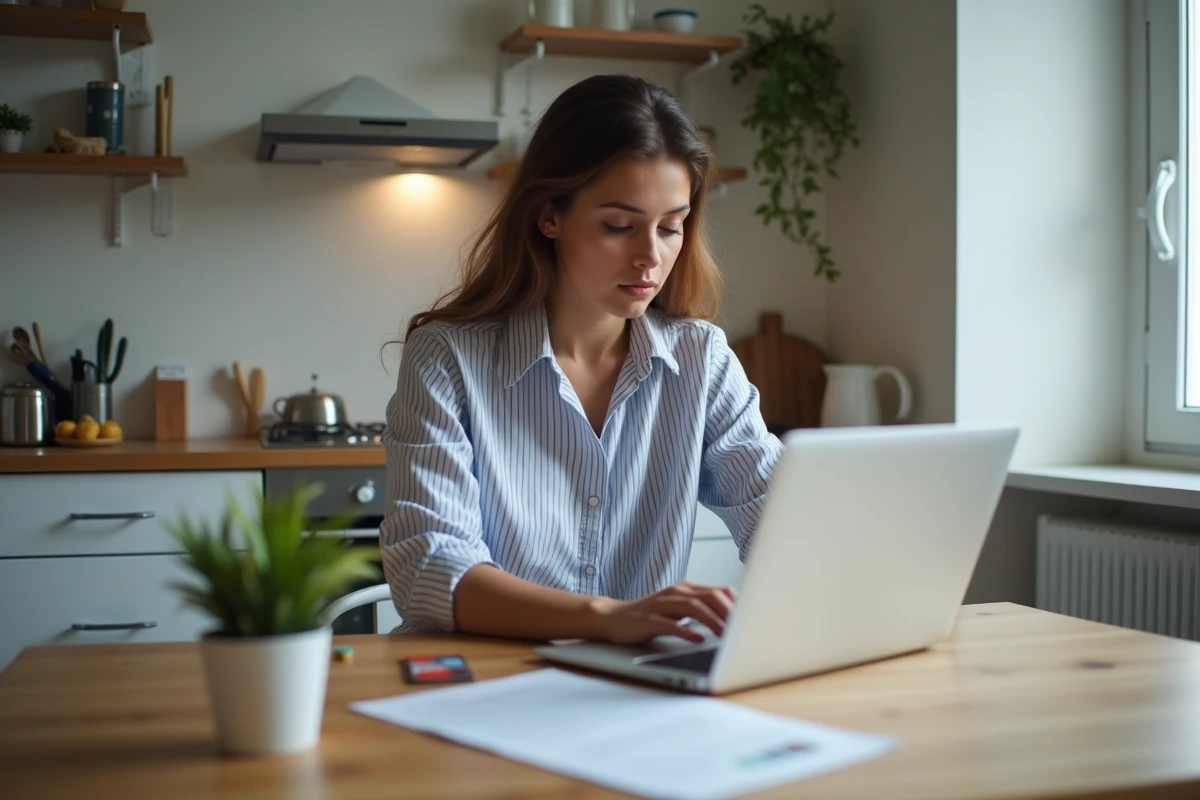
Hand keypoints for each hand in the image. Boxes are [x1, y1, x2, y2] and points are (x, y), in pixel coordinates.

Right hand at [590, 582, 736, 644]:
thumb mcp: (678, 607)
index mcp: (685, 589)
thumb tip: (733, 609)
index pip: (718, 592)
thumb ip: (702, 606)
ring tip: (723, 634)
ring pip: (692, 607)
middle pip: (708, 597)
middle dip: (727, 613)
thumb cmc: (651, 615)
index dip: (736, 606)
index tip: (750, 621)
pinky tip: (698, 639)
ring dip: (711, 621)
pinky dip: (686, 631)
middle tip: (741, 629)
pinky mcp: (648, 621)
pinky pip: (670, 624)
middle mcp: (675, 593)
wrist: (613, 617)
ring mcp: (661, 605)